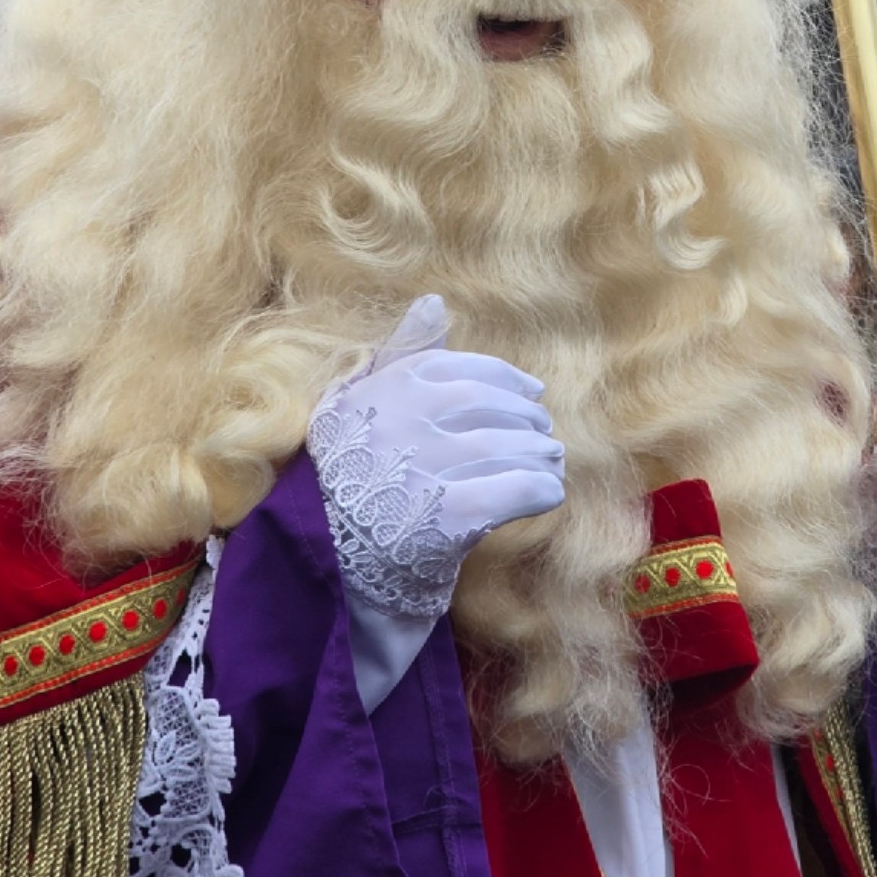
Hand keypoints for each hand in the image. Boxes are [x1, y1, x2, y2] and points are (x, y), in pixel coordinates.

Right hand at [310, 297, 565, 709]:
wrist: (327, 572)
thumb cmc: (347, 488)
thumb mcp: (356, 411)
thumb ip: (398, 356)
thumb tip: (433, 303)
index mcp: (382, 389)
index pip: (462, 370)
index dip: (505, 382)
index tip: (528, 395)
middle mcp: (402, 421)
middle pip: (493, 407)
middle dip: (527, 421)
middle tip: (541, 435)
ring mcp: (425, 468)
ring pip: (512, 446)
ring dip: (541, 454)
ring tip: (549, 463)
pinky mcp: (447, 516)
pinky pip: (517, 488)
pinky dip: (541, 487)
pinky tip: (547, 493)